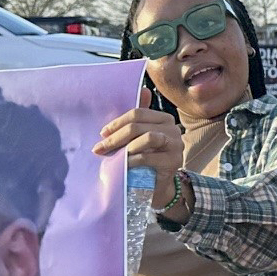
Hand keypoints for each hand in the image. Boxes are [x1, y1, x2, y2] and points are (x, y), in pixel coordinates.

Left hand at [94, 87, 182, 202]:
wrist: (156, 186)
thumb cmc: (144, 159)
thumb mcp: (138, 138)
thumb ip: (137, 119)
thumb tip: (142, 89)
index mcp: (164, 119)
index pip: (138, 113)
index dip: (117, 122)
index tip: (102, 133)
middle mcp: (173, 129)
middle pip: (139, 125)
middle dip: (116, 136)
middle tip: (100, 147)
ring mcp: (176, 145)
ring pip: (148, 137)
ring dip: (126, 146)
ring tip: (113, 155)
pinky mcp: (174, 161)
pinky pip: (149, 156)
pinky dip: (133, 159)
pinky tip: (124, 164)